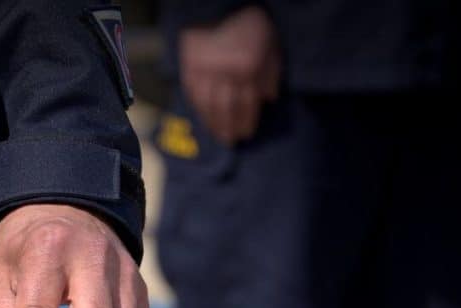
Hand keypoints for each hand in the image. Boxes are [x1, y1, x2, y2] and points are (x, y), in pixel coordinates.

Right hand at [179, 5, 279, 144]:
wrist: (218, 4)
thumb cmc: (250, 23)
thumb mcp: (270, 43)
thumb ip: (271, 72)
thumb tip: (268, 99)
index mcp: (248, 68)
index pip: (247, 104)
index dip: (247, 122)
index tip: (246, 134)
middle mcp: (226, 74)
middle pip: (226, 109)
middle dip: (229, 127)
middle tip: (230, 141)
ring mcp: (205, 72)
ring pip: (208, 105)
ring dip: (213, 123)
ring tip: (217, 134)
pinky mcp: (190, 68)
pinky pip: (194, 94)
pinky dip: (199, 108)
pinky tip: (204, 117)